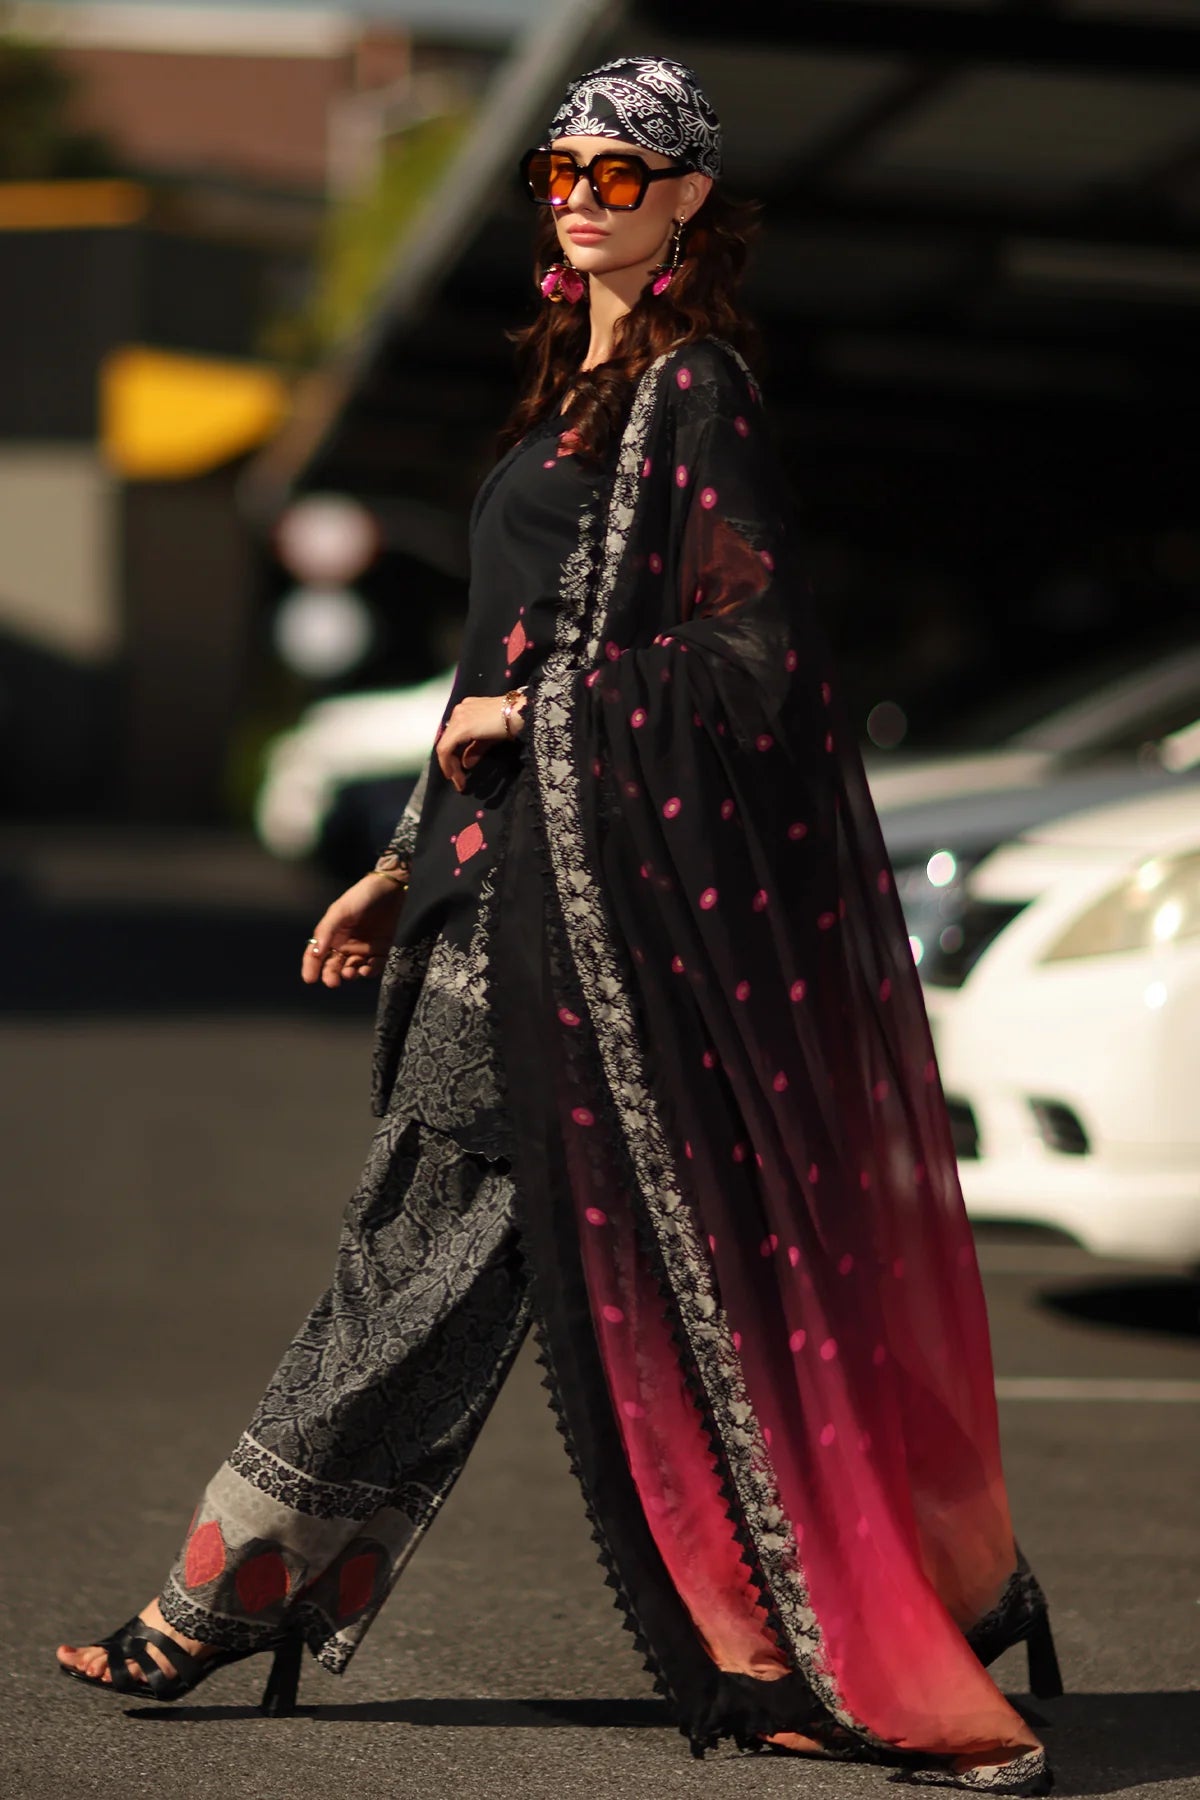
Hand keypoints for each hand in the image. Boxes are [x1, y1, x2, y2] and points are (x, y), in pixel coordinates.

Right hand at [301, 873, 406, 987]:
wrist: (392, 888)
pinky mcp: (382, 951)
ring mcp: (364, 949)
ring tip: (350, 973)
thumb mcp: (340, 910)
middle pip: (333, 966)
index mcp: (332, 934)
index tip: (310, 980)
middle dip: (331, 975)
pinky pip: (374, 966)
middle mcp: (346, 944)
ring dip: (349, 974)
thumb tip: (315, 953)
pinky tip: (366, 969)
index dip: (310, 967)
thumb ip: (326, 931)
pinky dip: (369, 971)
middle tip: (332, 982)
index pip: (316, 954)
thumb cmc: (361, 896)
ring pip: (352, 969)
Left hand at [436, 692, 524, 793]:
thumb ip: (476, 749)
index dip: (453, 755)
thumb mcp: (490, 738)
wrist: (520, 713)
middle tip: (458, 780)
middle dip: (451, 763)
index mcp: (466, 710)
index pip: (453, 735)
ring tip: (458, 781)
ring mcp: (458, 717)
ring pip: (445, 745)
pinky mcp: (460, 727)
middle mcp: (459, 711)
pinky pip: (445, 748)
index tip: (458, 772)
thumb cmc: (512, 721)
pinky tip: (453, 775)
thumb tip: (466, 764)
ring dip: (450, 765)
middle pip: (448, 740)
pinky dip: (447, 763)